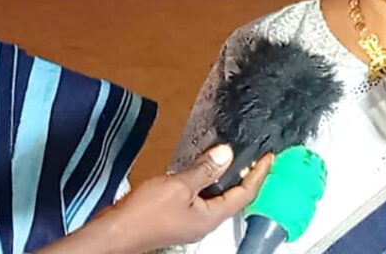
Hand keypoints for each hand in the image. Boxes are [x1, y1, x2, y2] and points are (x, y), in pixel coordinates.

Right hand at [49, 145, 271, 253]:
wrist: (116, 232)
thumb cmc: (145, 214)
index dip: (259, 175)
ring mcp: (190, 220)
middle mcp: (204, 222)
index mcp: (211, 217)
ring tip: (230, 157)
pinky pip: (198, 197)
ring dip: (223, 177)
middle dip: (244, 176)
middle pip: (232, 197)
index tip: (269, 158)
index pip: (245, 194)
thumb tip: (226, 154)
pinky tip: (199, 168)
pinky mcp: (176, 216)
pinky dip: (204, 181)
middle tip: (254, 156)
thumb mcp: (179, 186)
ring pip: (215, 197)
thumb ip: (204, 169)